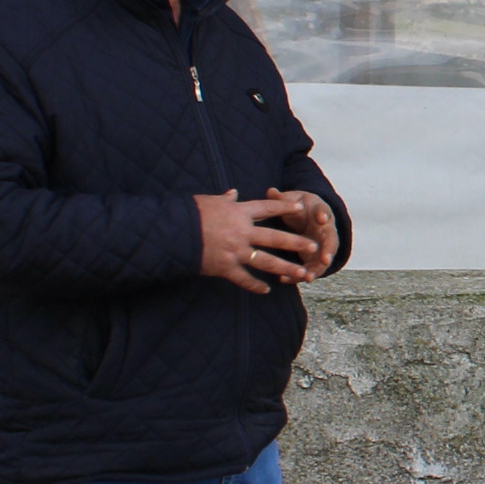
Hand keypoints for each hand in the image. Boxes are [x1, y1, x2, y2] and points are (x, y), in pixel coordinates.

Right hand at [195, 189, 332, 291]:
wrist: (170, 233)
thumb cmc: (188, 214)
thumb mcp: (208, 201)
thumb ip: (225, 200)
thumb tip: (233, 193)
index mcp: (238, 212)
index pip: (268, 208)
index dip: (285, 207)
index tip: (302, 207)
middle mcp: (241, 231)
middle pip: (275, 236)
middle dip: (296, 242)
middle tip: (314, 246)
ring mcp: (235, 251)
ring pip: (267, 261)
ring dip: (286, 268)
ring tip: (303, 273)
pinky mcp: (225, 267)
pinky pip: (244, 279)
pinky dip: (255, 285)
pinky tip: (266, 290)